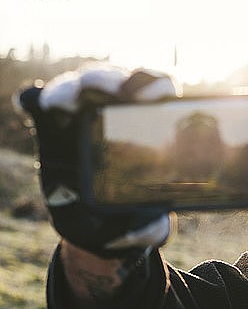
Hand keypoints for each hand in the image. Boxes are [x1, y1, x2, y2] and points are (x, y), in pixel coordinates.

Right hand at [19, 65, 180, 258]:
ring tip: (65, 102)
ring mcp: (84, 117)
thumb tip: (144, 227)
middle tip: (113, 91)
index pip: (157, 89)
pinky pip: (43, 103)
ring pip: (80, 86)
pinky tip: (29, 105)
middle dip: (111, 79)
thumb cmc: (131, 218)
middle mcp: (117, 115)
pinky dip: (37, 99)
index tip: (155, 95)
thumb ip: (151, 226)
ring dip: (73, 88)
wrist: (100, 229)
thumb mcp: (145, 225)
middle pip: (115, 80)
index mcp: (148, 128)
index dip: (156, 85)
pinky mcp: (54, 126)